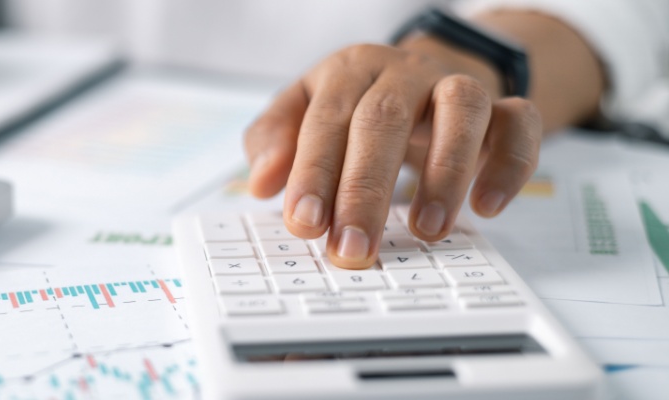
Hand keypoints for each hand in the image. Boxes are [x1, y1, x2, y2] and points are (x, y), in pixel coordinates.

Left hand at [244, 40, 541, 268]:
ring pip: (460, 109)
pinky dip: (508, 164)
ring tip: (425, 232)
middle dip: (366, 190)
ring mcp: (456, 85)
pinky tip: (486, 207)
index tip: (305, 223)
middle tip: (353, 247)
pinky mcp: (503, 106)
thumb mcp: (303, 110)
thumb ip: (274, 139)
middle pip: (385, 119)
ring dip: (444, 174)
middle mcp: (403, 72)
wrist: (424, 74)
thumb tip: (260, 182)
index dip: (314, 172)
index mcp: (348, 72)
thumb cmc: (355, 104)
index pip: (327, 119)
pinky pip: (519, 123)